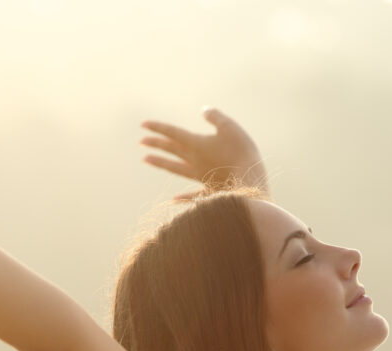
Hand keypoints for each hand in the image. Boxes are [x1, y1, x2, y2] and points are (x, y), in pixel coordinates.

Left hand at [139, 107, 269, 201]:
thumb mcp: (230, 128)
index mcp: (196, 144)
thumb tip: (204, 110)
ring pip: (175, 168)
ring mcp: (199, 176)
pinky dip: (183, 197)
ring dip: (160, 163)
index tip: (143, 124)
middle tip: (141, 142)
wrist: (250, 183)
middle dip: (156, 144)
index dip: (158, 127)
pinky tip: (173, 200)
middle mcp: (194, 160)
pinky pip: (192, 193)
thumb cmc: (241, 152)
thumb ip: (215, 118)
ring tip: (145, 160)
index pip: (173, 133)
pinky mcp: (210, 190)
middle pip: (171, 150)